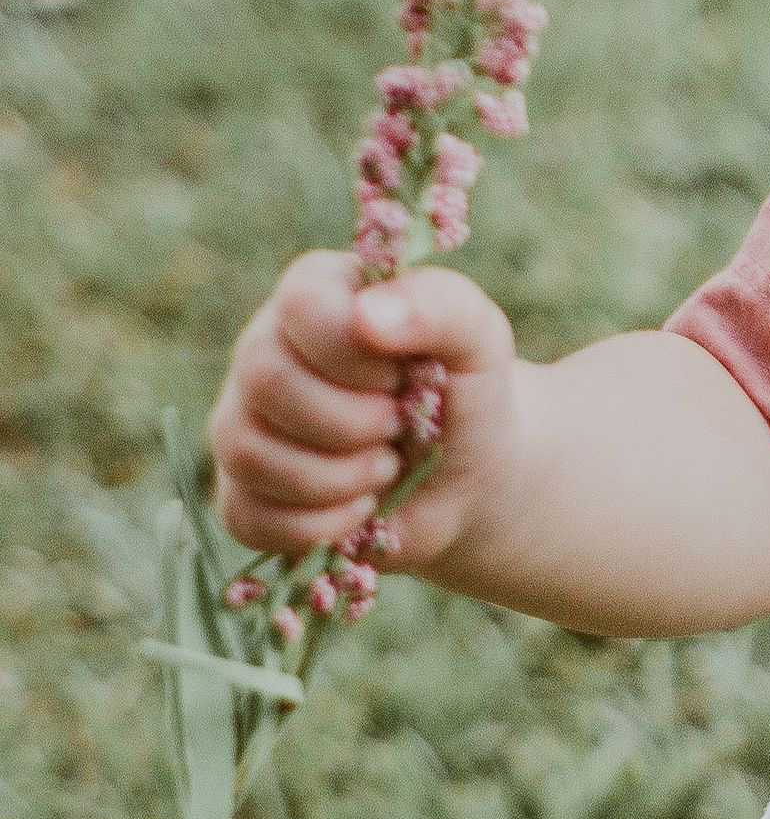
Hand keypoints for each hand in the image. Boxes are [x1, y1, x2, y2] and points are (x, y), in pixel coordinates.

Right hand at [208, 250, 518, 566]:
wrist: (468, 480)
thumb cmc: (465, 395)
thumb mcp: (478, 338)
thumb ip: (439, 305)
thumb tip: (368, 316)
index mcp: (314, 293)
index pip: (303, 307)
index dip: (359, 355)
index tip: (403, 374)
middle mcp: (262, 350)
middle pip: (266, 381)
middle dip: (353, 422)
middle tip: (398, 425)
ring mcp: (242, 421)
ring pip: (248, 452)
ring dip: (339, 478)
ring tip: (385, 467)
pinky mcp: (241, 491)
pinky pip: (247, 515)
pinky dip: (320, 525)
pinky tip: (360, 507)